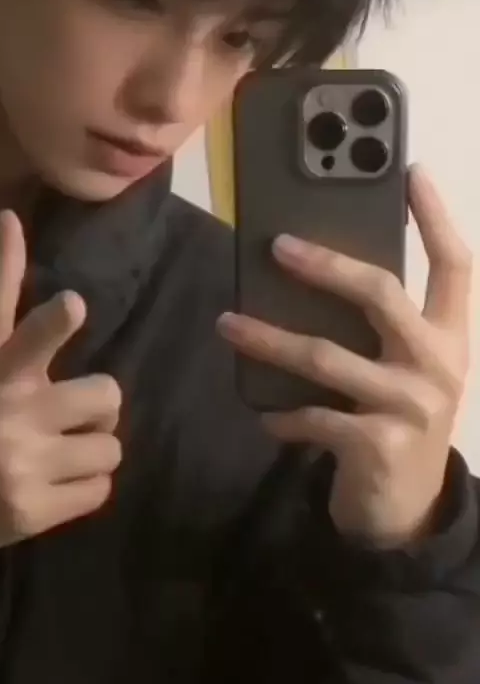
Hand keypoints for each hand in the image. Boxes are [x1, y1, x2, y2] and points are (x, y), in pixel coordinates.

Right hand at [0, 210, 121, 550]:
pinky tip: (52, 484)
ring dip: (92, 450)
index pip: (28, 337)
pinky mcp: (35, 512)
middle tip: (64, 415)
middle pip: (107, 394)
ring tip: (56, 453)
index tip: (72, 306)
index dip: (54, 323)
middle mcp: (10, 415)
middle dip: (95, 405)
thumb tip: (11, 215)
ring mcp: (22, 467)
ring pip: (111, 447)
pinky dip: (84, 486)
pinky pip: (101, 489)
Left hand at [218, 166, 471, 545]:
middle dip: (327, 265)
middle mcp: (439, 364)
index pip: (455, 266)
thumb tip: (309, 275)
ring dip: (269, 339)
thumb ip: (379, 331)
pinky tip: (263, 415)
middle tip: (277, 246)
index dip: (436, 217)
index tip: (410, 172)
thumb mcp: (404, 372)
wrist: (408, 510)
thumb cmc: (399, 423)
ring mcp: (411, 405)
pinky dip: (281, 415)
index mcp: (451, 337)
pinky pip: (313, 416)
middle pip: (382, 295)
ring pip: (327, 356)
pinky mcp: (378, 443)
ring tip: (227, 324)